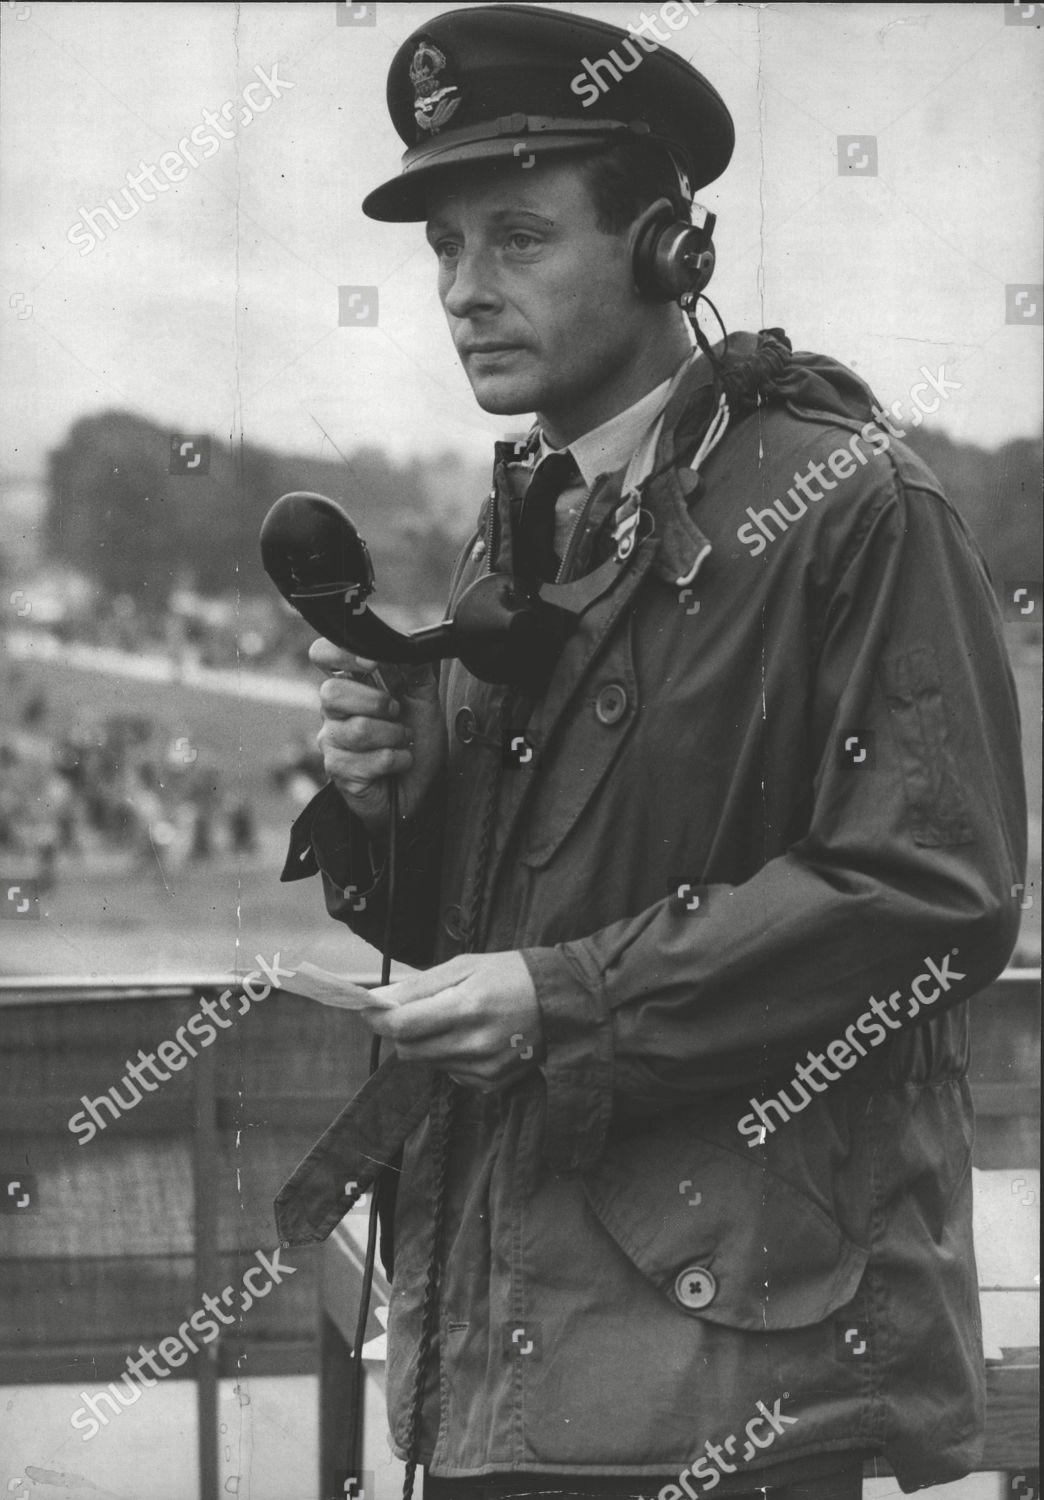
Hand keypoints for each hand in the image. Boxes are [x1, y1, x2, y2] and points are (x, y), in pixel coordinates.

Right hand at [309, 638, 446, 833]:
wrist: (421, 786)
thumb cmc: (416, 740)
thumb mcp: (423, 699)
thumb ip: (415, 670)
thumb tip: (409, 647)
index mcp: (350, 684)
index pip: (322, 655)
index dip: (340, 653)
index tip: (372, 663)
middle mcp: (333, 711)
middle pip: (331, 692)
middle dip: (376, 703)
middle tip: (396, 713)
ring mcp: (332, 741)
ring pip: (357, 730)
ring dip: (394, 736)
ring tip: (402, 741)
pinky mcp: (339, 770)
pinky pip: (370, 760)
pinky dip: (397, 760)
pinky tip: (398, 763)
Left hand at [362, 951, 544, 1090]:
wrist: (561, 1002)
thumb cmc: (511, 975)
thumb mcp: (465, 966)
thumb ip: (420, 985)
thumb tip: (380, 999)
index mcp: (467, 1007)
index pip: (403, 1025)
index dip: (378, 1019)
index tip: (369, 1009)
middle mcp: (474, 1043)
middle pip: (408, 1050)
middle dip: (402, 1031)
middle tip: (415, 1012)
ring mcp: (484, 1068)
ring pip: (427, 1063)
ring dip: (427, 1044)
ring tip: (453, 1021)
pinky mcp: (491, 1083)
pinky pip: (450, 1074)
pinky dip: (450, 1057)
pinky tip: (471, 1038)